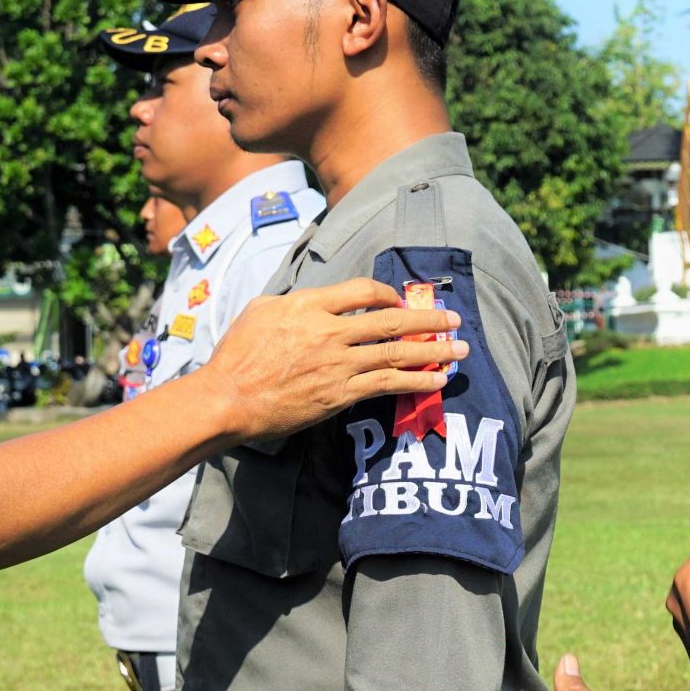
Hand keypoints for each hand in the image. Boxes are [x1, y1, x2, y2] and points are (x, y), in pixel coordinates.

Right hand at [207, 278, 465, 443]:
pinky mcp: (340, 394)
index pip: (362, 291)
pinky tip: (437, 381)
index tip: (399, 300)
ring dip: (434, 351)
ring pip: (397, 353)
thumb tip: (317, 302)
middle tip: (455, 319)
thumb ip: (295, 302)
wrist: (228, 399)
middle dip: (428, 319)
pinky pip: (387, 385)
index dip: (387, 293)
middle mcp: (329, 331)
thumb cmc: (237, 355)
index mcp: (309, 305)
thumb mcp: (261, 311)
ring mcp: (338, 364)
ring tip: (461, 350)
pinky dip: (416, 381)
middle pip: (391, 321)